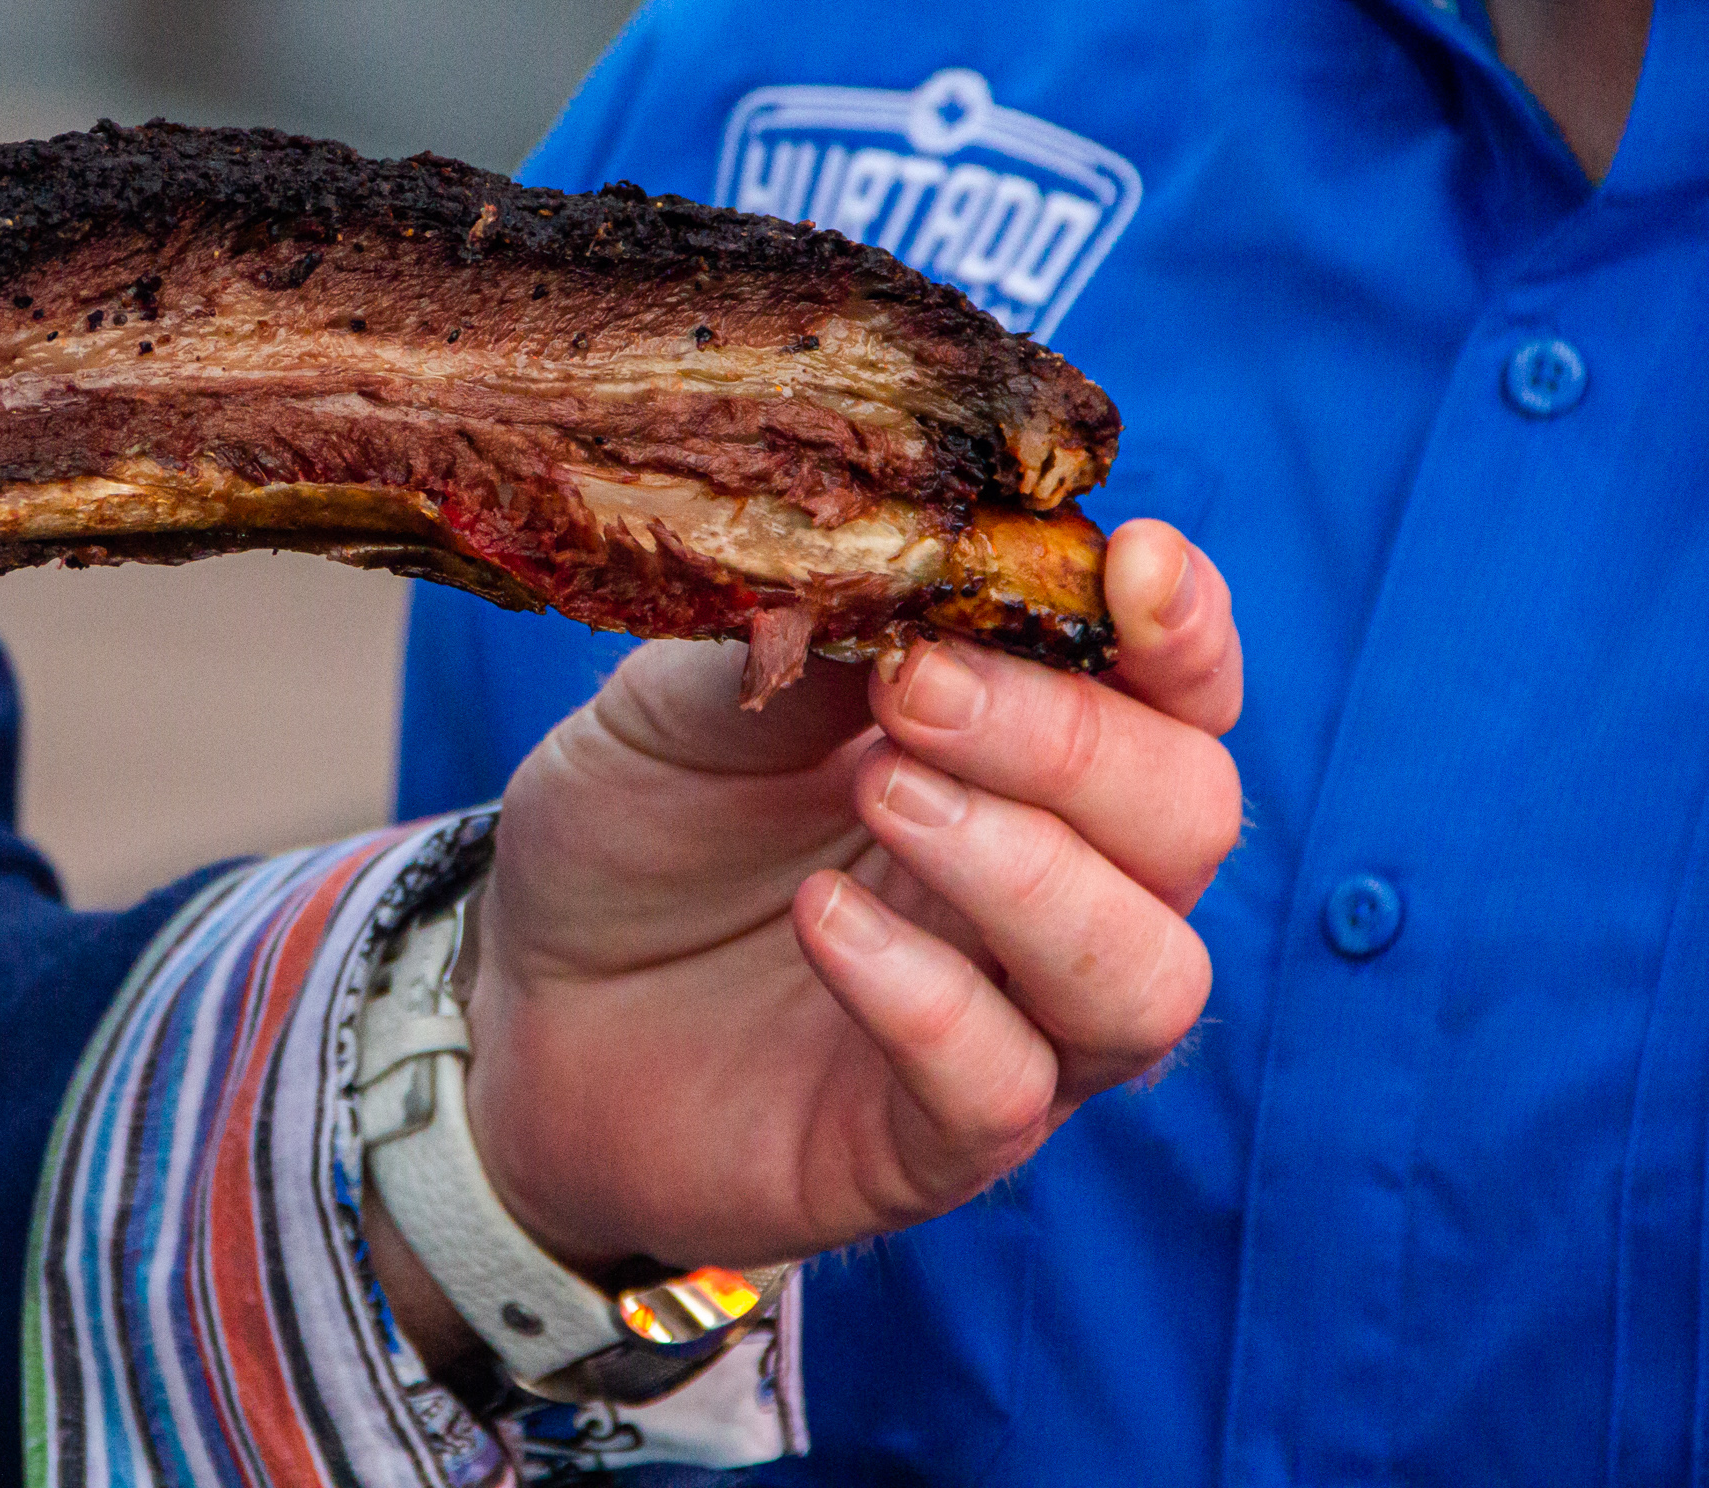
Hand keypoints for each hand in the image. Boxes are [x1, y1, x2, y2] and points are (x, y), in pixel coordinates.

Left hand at [388, 519, 1238, 1336]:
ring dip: (1030, 873)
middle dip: (1070, 740)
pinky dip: (929, 999)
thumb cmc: (642, 828)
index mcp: (1030, 755)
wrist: (520, 994)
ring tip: (879, 798)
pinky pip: (1004, 1091)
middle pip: (1187, 817)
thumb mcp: (688, 702)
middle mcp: (1059, 889)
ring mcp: (1010, 1025)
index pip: (1179, 695)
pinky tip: (822, 919)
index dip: (1186, 631)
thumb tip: (907, 567)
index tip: (1128, 563)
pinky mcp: (930, 1145)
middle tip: (916, 691)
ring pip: (1147, 974)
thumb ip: (810, 640)